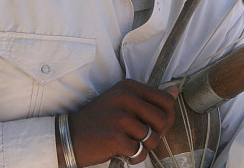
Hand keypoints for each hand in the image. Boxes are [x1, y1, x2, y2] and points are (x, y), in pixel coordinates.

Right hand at [60, 79, 177, 166]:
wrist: (67, 136)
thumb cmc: (99, 120)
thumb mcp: (121, 101)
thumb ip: (148, 97)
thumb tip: (175, 92)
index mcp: (129, 87)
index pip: (166, 100)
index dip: (168, 116)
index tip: (157, 125)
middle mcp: (126, 99)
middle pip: (163, 119)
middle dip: (159, 133)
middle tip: (145, 138)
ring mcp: (120, 118)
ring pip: (153, 137)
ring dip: (146, 147)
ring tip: (132, 144)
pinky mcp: (115, 138)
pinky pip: (139, 151)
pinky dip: (134, 156)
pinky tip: (123, 153)